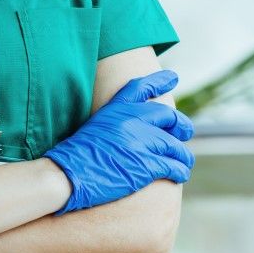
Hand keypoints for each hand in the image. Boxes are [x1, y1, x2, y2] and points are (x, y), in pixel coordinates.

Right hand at [43, 70, 195, 214]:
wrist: (66, 174)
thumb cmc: (74, 156)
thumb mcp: (94, 127)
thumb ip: (115, 124)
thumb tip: (134, 132)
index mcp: (116, 109)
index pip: (142, 87)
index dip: (159, 81)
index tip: (173, 78)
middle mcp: (131, 121)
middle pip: (168, 116)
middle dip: (181, 125)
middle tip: (186, 132)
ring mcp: (140, 142)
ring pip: (174, 145)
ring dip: (183, 155)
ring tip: (186, 162)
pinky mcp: (145, 165)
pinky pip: (172, 165)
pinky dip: (179, 170)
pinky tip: (180, 174)